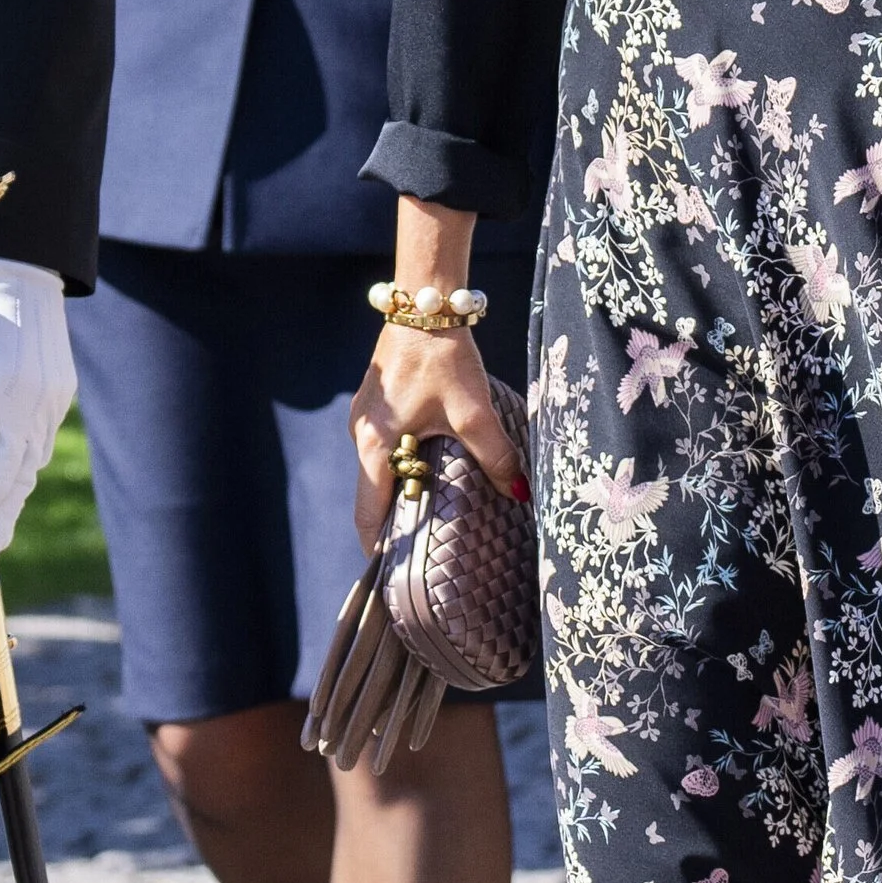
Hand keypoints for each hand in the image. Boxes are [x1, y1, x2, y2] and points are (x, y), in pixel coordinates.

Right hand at [350, 321, 527, 549]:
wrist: (425, 304)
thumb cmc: (444, 358)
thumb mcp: (474, 411)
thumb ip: (495, 456)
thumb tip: (519, 494)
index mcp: (377, 446)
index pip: (369, 513)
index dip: (380, 548)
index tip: (392, 578)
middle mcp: (362, 436)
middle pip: (371, 496)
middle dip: (393, 527)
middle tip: (417, 559)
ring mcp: (366, 420)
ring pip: (378, 472)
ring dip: (399, 496)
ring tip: (427, 522)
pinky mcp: (377, 406)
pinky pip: (385, 449)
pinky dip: (402, 469)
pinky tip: (429, 474)